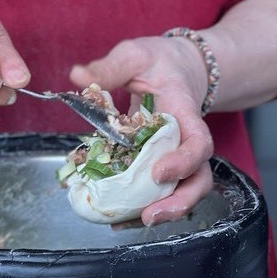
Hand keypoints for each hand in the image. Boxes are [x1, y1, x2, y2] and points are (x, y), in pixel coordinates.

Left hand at [70, 36, 213, 224]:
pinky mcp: (161, 163)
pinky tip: (120, 218)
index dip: (183, 162)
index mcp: (185, 113)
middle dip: (179, 202)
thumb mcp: (134, 55)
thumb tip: (77, 76)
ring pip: (184, 190)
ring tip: (134, 222)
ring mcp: (176, 154)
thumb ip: (109, 67)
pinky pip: (160, 190)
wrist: (178, 67)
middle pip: (199, 178)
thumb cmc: (158, 61)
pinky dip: (143, 206)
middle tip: (149, 215)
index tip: (158, 173)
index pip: (198, 142)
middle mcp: (186, 139)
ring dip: (164, 211)